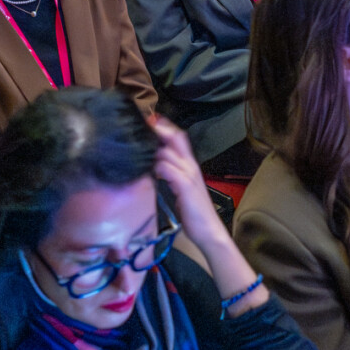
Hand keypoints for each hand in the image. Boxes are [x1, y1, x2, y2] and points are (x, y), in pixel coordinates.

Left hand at [149, 115, 229, 246]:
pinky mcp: (185, 186)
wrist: (207, 229)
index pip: (179, 139)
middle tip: (146, 123)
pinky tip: (152, 170)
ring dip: (155, 150)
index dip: (166, 128)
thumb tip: (154, 166)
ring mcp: (189, 175)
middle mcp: (190, 166)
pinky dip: (159, 167)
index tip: (151, 120)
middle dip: (160, 129)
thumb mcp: (180, 188)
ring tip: (141, 148)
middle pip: (176, 139)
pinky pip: (169, 170)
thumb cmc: (193, 211)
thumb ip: (171, 175)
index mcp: (190, 165)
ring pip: (170, 153)